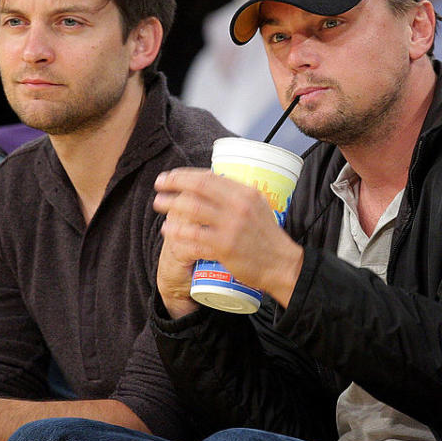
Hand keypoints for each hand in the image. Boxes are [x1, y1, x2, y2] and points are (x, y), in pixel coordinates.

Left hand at [153, 168, 303, 307]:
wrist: (282, 265)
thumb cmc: (268, 237)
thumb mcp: (258, 207)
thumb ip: (238, 196)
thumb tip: (214, 184)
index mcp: (246, 194)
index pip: (210, 177)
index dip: (185, 175)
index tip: (171, 176)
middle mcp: (238, 207)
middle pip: (197, 189)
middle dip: (173, 184)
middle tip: (158, 185)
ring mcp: (230, 227)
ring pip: (192, 210)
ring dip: (171, 205)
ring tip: (159, 205)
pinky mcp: (224, 248)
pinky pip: (193, 237)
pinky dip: (177, 232)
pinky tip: (168, 230)